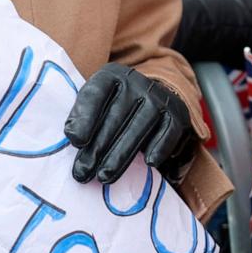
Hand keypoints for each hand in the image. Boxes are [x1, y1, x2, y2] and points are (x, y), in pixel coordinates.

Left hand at [65, 63, 197, 184]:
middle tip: (82, 172)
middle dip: (97, 148)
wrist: (151, 99)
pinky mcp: (177, 114)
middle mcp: (137, 82)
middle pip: (115, 117)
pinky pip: (168, 132)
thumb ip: (82, 117)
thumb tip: (74, 138)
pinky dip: (160, 147)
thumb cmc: (113, 108)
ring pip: (139, 128)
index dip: (85, 118)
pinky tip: (149, 163)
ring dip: (121, 155)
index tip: (76, 142)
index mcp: (111, 75)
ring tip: (104, 177)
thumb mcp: (94, 104)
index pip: (95, 94)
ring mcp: (158, 97)